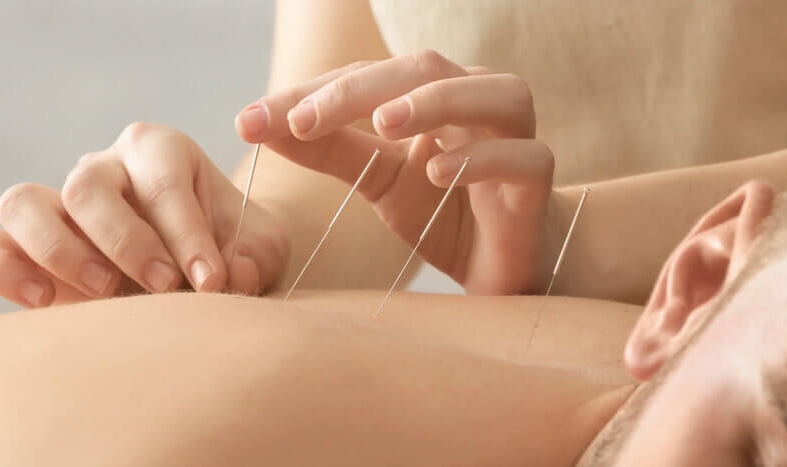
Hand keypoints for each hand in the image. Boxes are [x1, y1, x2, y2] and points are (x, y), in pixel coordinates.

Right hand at [0, 123, 289, 307]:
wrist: (200, 272)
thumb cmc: (232, 250)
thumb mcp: (260, 248)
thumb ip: (254, 256)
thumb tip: (230, 272)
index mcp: (161, 151)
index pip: (163, 182)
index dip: (187, 235)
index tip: (212, 282)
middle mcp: (103, 166)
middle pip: (88, 185)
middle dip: (126, 242)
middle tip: (164, 288)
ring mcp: (58, 202)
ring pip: (24, 203)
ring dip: (61, 251)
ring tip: (106, 293)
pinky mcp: (25, 245)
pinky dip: (5, 270)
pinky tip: (43, 302)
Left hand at [235, 50, 557, 294]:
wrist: (505, 266)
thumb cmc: (444, 213)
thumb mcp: (377, 181)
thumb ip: (328, 149)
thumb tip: (255, 124)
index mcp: (431, 93)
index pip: (365, 77)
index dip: (310, 94)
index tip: (249, 122)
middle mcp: (474, 97)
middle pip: (420, 70)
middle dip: (355, 92)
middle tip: (301, 121)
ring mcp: (513, 133)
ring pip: (484, 93)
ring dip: (431, 103)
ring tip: (382, 124)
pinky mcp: (537, 176)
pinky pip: (517, 156)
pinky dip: (477, 159)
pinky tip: (436, 173)